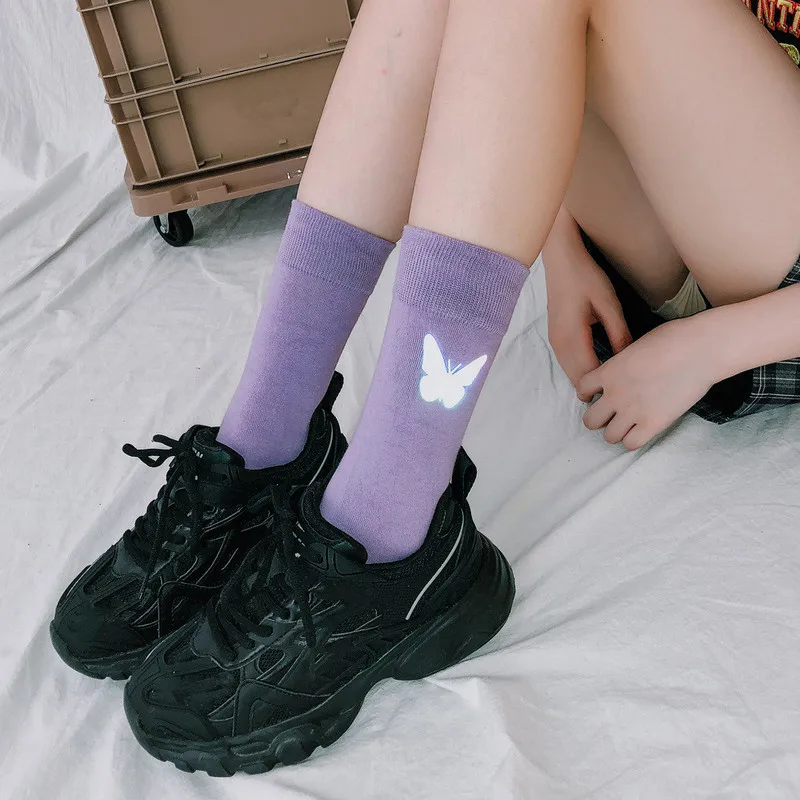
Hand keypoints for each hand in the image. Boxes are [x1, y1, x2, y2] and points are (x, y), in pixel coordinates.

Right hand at [543, 210, 631, 387]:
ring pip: (571, 373)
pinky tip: (599, 370)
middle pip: (577, 379)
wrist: (560, 260)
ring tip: (613, 386)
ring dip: (588, 381)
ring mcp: (554, 341)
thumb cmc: (585, 277)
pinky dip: (581, 371)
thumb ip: (619, 333)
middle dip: (596, 389)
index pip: (589, 374)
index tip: (627, 391)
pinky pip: (568, 363)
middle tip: (623, 394)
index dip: (606, 386)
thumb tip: (628, 360)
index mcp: (572, 337)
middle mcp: (559, 344)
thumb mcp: (608, 304)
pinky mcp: (555, 337)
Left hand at [577, 316, 715, 449]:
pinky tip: (642, 430)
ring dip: (616, 432)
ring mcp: (633, 411)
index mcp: (609, 371)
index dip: (587, 394)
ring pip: (609, 436)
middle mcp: (615, 394)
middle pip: (590, 420)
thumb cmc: (673, 339)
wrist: (701, 349)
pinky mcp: (654, 424)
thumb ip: (622, 364)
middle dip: (599, 418)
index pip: (582, 389)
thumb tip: (623, 372)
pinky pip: (631, 444)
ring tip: (628, 425)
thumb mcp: (635, 346)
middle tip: (611, 415)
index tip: (596, 395)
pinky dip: (633, 440)